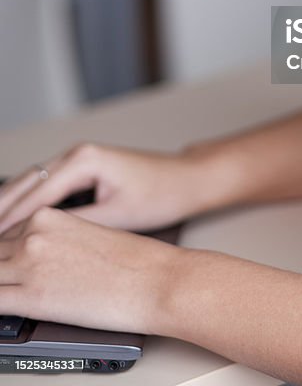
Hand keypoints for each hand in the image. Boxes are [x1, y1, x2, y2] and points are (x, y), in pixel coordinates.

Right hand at [0, 143, 200, 234]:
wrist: (188, 179)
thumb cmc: (162, 194)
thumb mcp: (117, 217)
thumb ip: (77, 226)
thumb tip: (43, 243)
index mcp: (85, 160)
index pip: (35, 194)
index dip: (9, 221)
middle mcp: (77, 153)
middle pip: (26, 183)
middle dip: (1, 211)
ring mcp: (79, 158)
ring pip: (32, 183)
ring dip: (11, 207)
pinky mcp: (83, 168)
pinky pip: (45, 185)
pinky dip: (27, 203)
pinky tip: (16, 224)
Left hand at [0, 206, 176, 334]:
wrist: (153, 278)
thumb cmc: (131, 259)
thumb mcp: (85, 234)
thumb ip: (53, 239)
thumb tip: (36, 257)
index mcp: (47, 216)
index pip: (4, 232)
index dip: (2, 251)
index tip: (5, 260)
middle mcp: (33, 235)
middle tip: (8, 276)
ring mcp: (30, 265)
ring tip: (10, 288)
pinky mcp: (32, 299)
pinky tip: (6, 304)